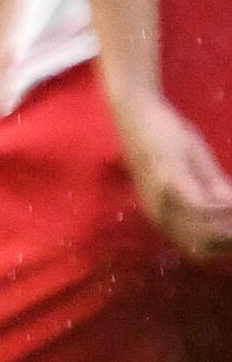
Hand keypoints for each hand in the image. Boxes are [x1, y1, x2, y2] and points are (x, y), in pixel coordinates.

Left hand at [113, 88, 231, 261]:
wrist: (139, 114)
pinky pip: (197, 204)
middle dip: (229, 240)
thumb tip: (229, 206)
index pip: (198, 247)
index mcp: (165, 215)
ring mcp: (162, 199)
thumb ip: (212, 188)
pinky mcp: (168, 179)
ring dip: (228, 225)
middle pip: (200, 246)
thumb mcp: (194, 167)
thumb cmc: (166, 139)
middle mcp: (160, 214)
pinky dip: (220, 207)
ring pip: (201, 230)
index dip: (225, 246)